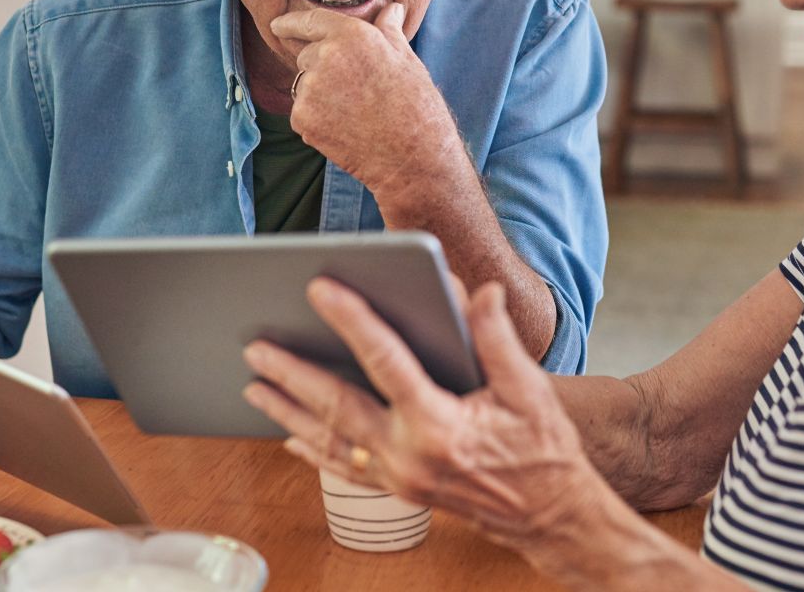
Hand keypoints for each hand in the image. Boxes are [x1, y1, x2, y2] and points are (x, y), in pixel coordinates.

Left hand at [241, 278, 612, 560]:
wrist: (549, 515)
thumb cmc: (543, 451)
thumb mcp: (528, 389)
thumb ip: (498, 338)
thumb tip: (480, 292)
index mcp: (439, 425)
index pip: (384, 361)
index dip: (352, 320)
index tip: (319, 289)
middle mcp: (409, 455)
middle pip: (337, 405)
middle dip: (292, 373)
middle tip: (257, 346)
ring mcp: (399, 477)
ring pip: (330, 440)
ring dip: (289, 411)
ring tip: (254, 384)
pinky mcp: (399, 489)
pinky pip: (344, 469)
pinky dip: (314, 450)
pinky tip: (289, 436)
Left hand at [271, 2, 463, 198]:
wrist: (412, 155)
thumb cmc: (416, 105)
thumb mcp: (406, 59)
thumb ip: (388, 31)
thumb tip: (391, 9)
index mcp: (353, 35)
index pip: (311, 21)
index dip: (290, 22)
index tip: (277, 25)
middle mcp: (326, 56)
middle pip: (306, 56)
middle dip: (322, 69)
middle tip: (354, 91)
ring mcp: (311, 88)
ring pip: (305, 86)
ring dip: (320, 95)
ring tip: (354, 112)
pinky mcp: (302, 118)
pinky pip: (302, 112)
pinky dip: (317, 120)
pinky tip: (345, 128)